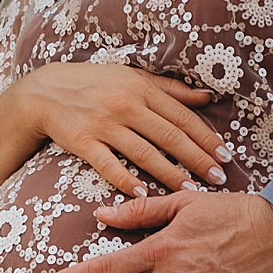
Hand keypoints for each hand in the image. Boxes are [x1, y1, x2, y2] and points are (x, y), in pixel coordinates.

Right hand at [14, 63, 228, 198]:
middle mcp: (126, 105)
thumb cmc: (96, 85)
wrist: (46, 90)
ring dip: (169, 174)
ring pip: (144, 152)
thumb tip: (206, 96)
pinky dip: (124, 179)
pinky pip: (108, 164)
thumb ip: (170, 89)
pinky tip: (142, 194)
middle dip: (196, 159)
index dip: (205, 137)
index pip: (182, 116)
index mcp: (142, 89)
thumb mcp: (134, 78)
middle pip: (169, 136)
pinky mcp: (84, 141)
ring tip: (191, 192)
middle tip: (218, 179)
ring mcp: (105, 124)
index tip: (225, 156)